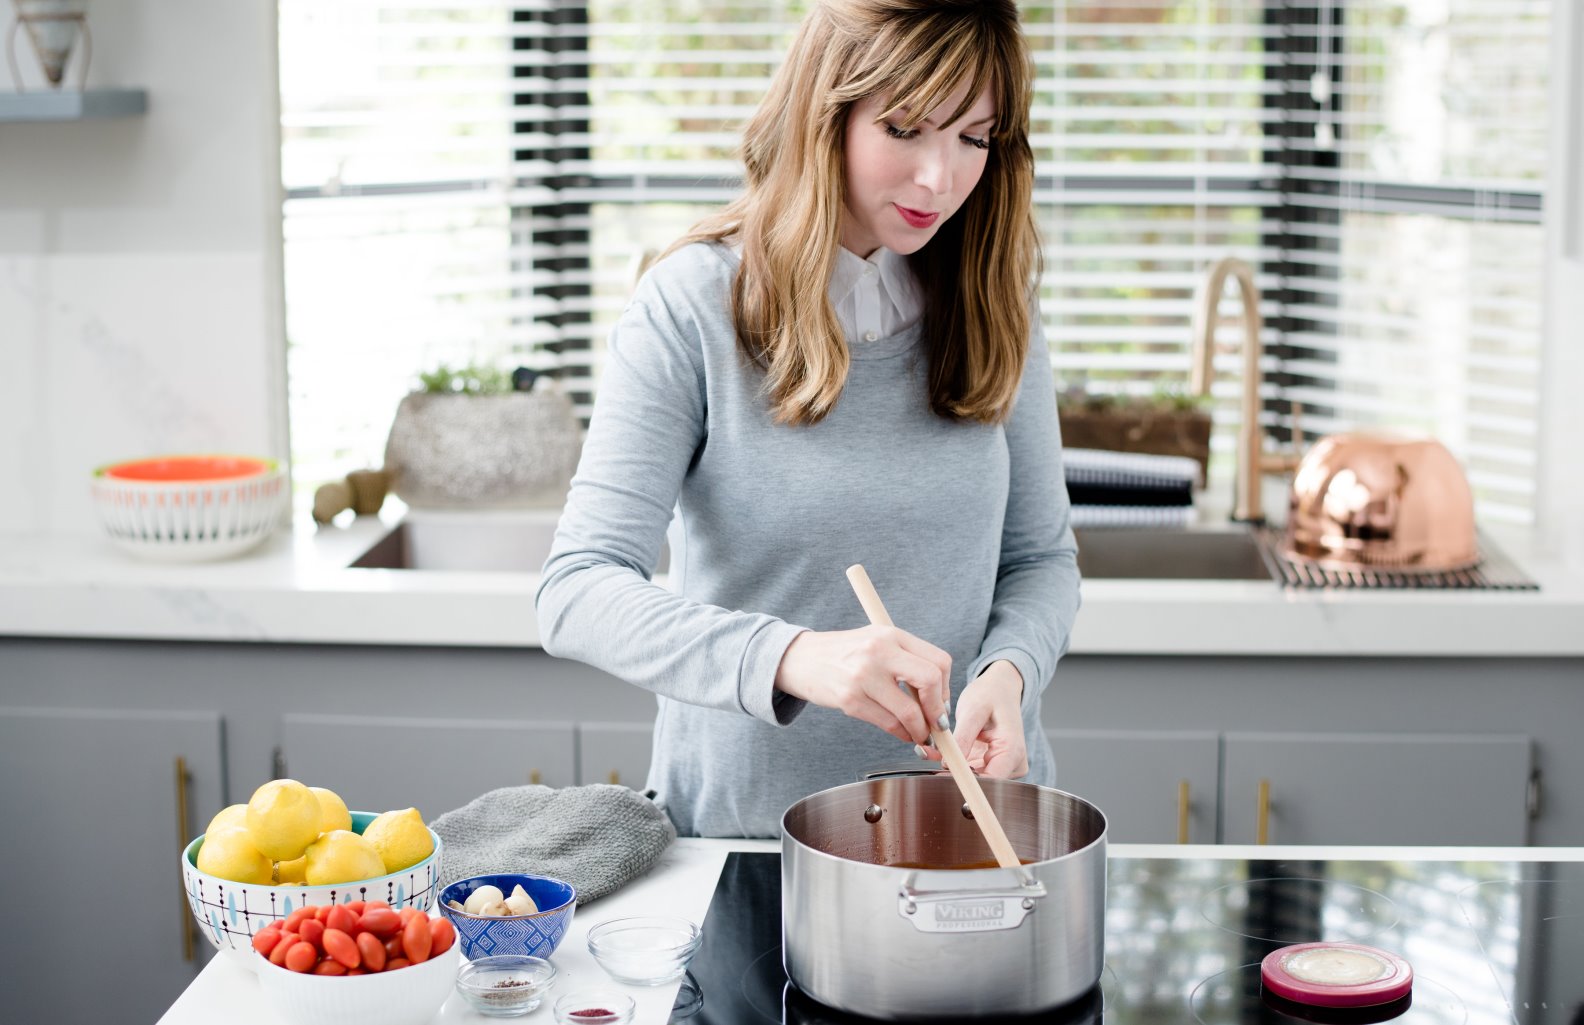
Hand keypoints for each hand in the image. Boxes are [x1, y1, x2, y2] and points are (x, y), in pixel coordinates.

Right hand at [774, 626, 950, 745]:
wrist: (800, 658)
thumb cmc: (844, 652)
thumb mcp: (877, 641)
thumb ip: (907, 661)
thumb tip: (939, 699)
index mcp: (891, 635)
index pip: (939, 661)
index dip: (946, 688)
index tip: (942, 702)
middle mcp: (879, 652)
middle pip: (930, 681)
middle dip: (938, 710)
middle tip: (937, 723)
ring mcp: (863, 676)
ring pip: (909, 712)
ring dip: (920, 730)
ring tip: (919, 734)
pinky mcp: (850, 700)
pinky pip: (888, 724)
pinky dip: (901, 734)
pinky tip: (901, 733)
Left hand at [947, 660, 1026, 777]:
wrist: (1000, 689)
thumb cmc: (991, 695)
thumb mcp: (973, 710)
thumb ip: (962, 738)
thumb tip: (949, 764)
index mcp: (1012, 750)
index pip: (990, 781)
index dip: (965, 780)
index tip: (942, 771)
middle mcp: (1013, 764)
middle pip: (982, 783)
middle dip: (956, 773)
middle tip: (935, 755)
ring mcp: (1005, 767)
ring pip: (975, 780)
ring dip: (956, 769)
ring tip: (941, 749)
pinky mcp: (994, 766)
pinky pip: (974, 773)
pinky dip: (959, 765)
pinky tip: (948, 752)